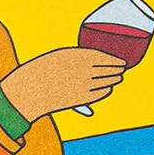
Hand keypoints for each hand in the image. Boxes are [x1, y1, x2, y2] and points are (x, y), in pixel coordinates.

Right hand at [0, 47, 125, 122]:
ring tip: (118, 77)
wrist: (30, 90)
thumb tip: (100, 60)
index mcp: (76, 55)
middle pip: (108, 69)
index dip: (115, 59)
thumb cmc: (45, 70)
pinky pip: (100, 93)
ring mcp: (83, 84)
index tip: (122, 60)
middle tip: (122, 68)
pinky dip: (106, 90)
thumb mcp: (61, 56)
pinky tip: (108, 88)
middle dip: (118, 69)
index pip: (103, 56)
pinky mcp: (82, 98)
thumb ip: (80, 57)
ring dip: (114, 79)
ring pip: (107, 81)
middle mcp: (82, 69)